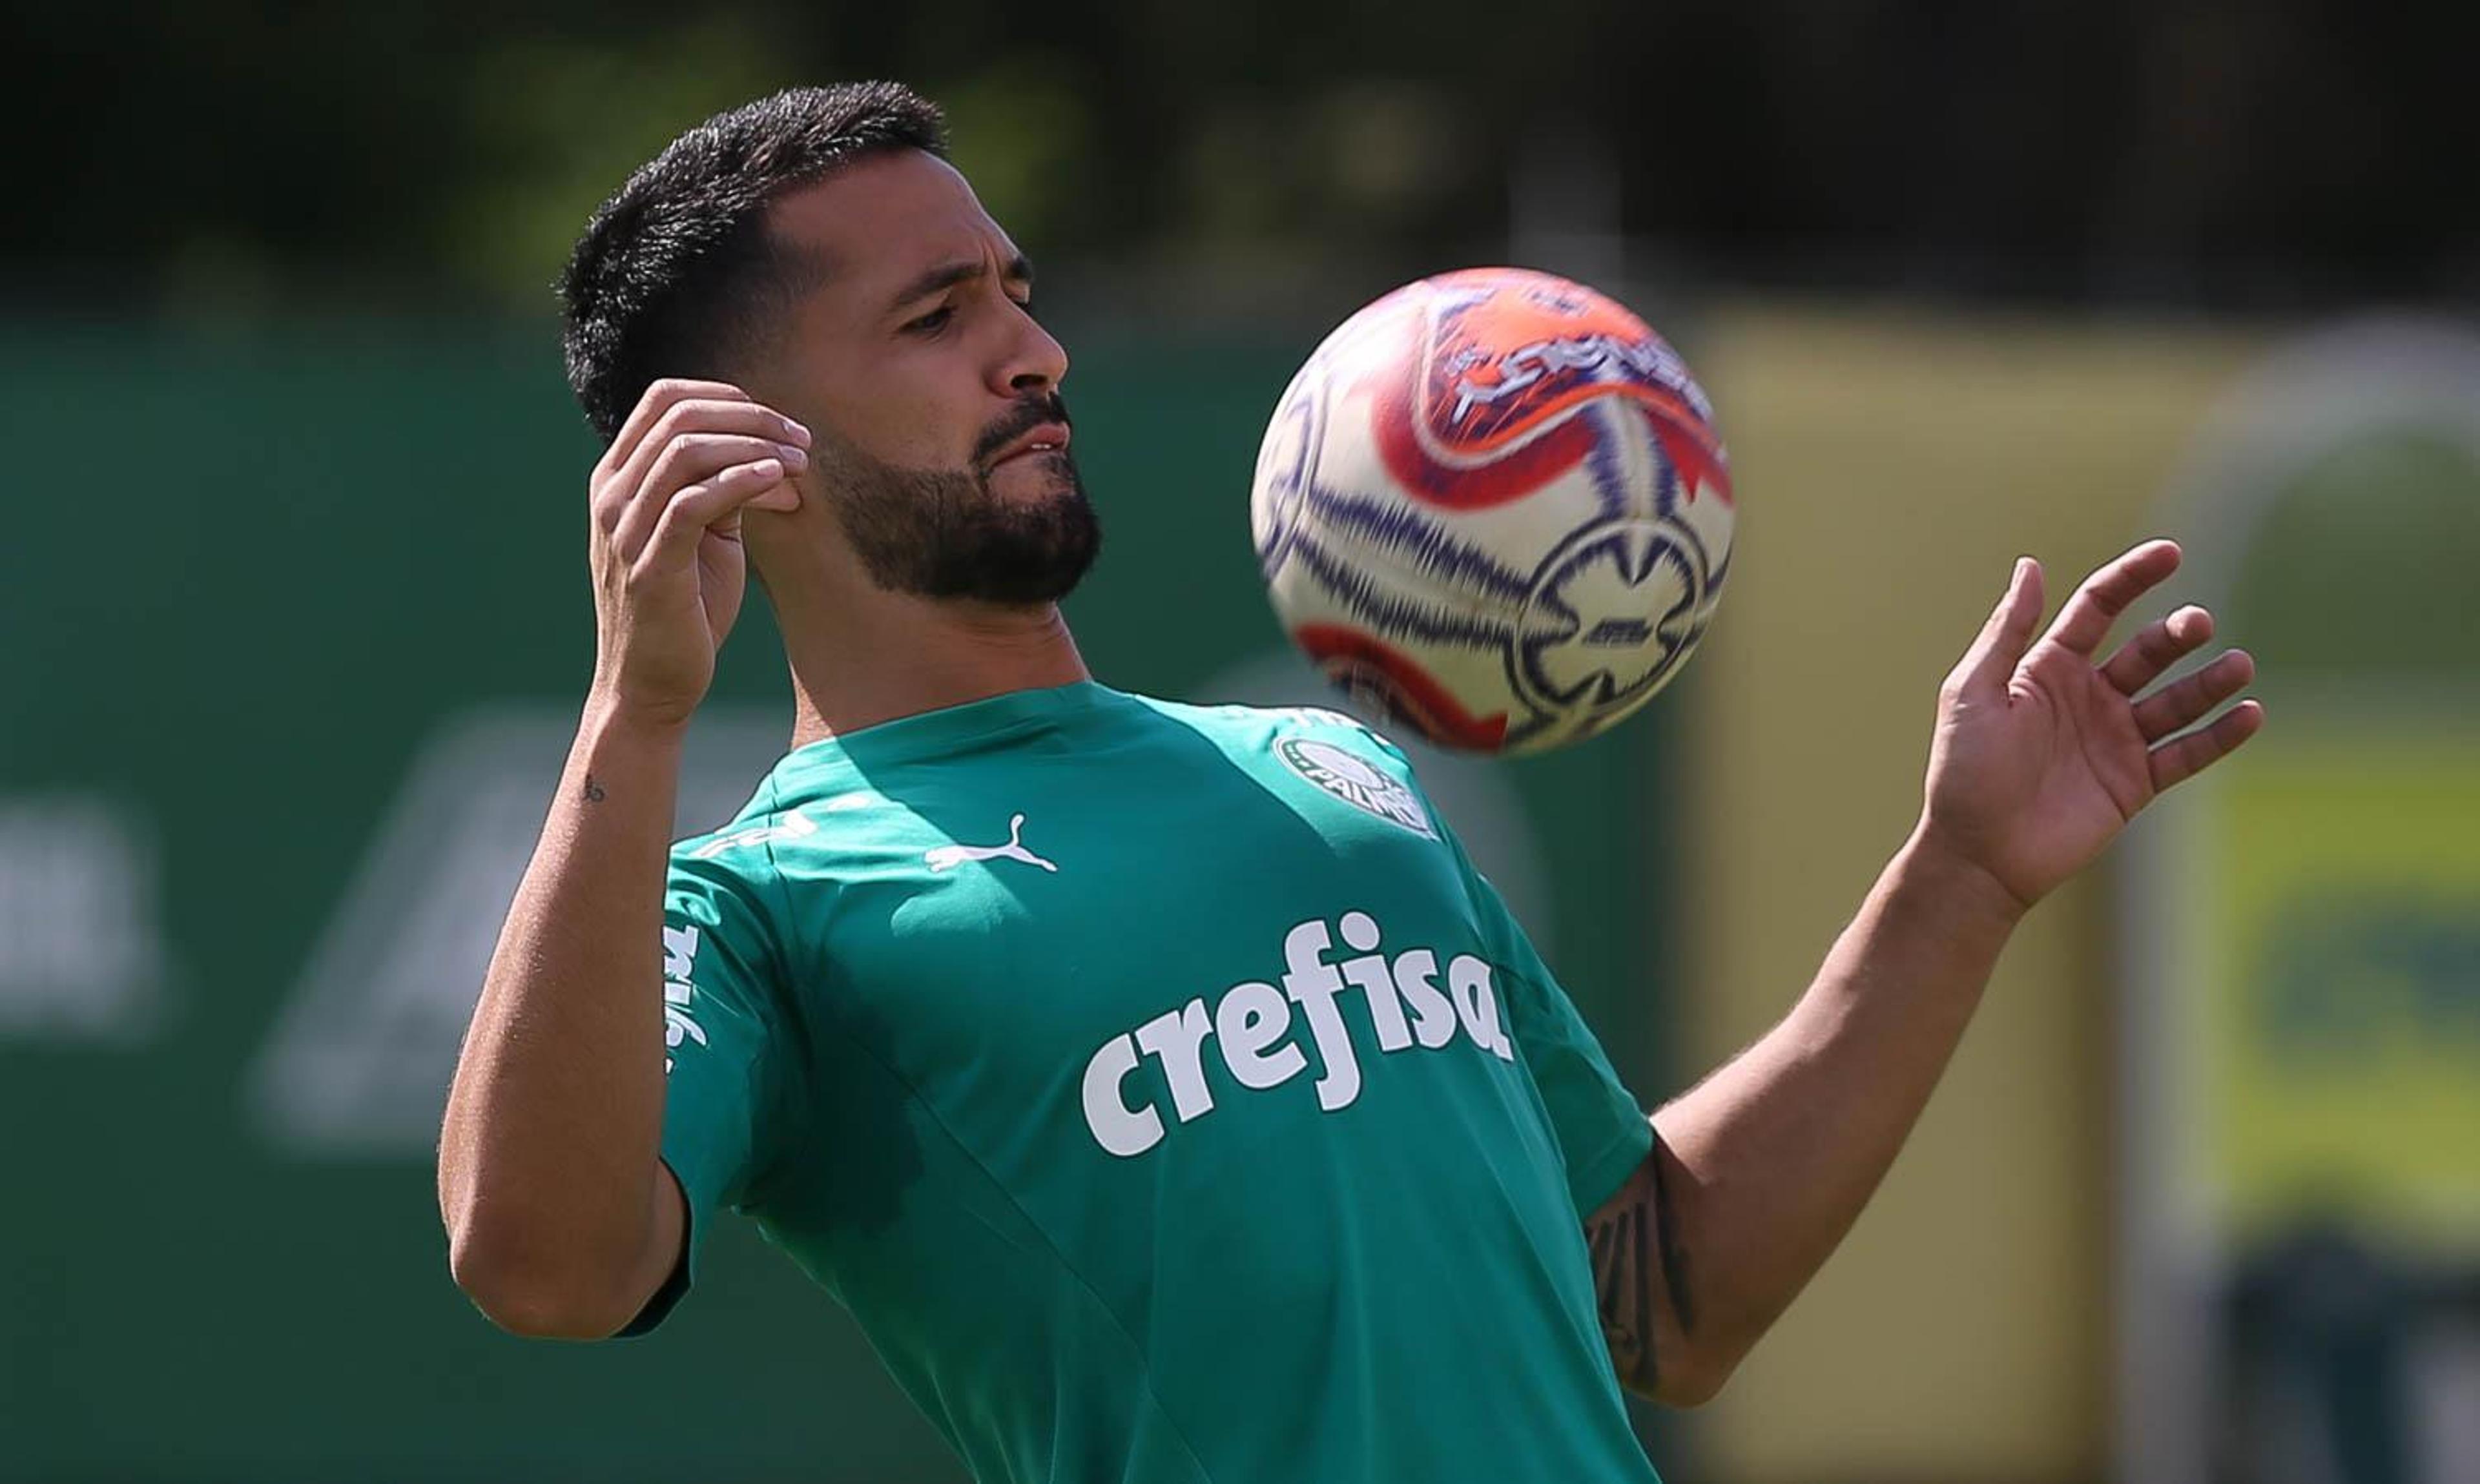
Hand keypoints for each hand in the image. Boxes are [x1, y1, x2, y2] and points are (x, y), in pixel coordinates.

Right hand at [585, 379, 809, 730]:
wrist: (651, 684)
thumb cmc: (685, 608)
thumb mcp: (706, 535)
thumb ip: (724, 489)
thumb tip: (776, 455)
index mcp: (618, 479)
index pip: (663, 399)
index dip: (726, 397)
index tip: (779, 423)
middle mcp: (611, 495)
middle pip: (678, 416)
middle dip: (750, 418)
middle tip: (800, 440)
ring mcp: (623, 530)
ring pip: (685, 452)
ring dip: (753, 447)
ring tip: (798, 462)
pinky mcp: (648, 566)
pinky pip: (692, 502)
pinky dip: (739, 482)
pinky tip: (776, 482)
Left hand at [1915, 540, 2263, 915]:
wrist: (1977, 853)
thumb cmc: (1964, 770)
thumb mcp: (1974, 691)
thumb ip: (2007, 631)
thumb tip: (2030, 564)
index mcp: (2048, 667)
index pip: (2101, 607)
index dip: (2134, 578)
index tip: (2170, 554)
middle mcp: (2088, 696)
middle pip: (2147, 650)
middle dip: (2177, 633)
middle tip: (2198, 624)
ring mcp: (2115, 739)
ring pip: (2176, 700)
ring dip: (2210, 682)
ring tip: (2239, 666)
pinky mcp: (2134, 782)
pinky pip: (2186, 753)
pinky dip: (2220, 736)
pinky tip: (2250, 715)